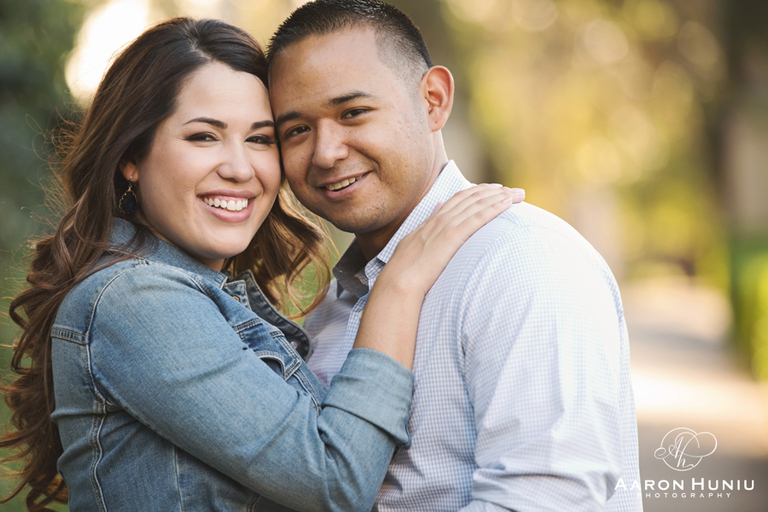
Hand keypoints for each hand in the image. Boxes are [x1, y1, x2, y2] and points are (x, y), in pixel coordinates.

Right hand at [379, 184, 523, 297]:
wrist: (398, 283)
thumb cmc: (404, 272)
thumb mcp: (414, 244)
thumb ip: (427, 226)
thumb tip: (437, 208)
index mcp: (430, 222)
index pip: (458, 200)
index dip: (477, 192)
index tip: (494, 189)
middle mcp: (439, 220)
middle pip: (471, 197)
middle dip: (494, 191)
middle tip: (514, 189)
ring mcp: (445, 227)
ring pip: (477, 204)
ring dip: (500, 196)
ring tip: (518, 193)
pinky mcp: (452, 237)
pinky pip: (476, 218)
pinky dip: (493, 208)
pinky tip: (507, 203)